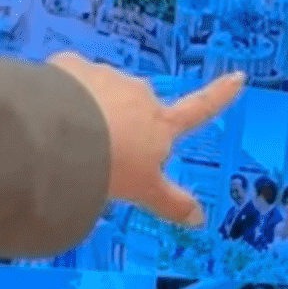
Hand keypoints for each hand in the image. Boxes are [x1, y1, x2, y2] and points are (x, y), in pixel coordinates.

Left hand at [47, 54, 243, 227]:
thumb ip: (170, 201)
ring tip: (69, 136)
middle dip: (127, 117)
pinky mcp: (72, 68)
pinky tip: (48, 112)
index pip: (199, 110)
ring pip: (103, 91)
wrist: (64, 135)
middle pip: (140, 104)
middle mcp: (141, 96)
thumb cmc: (114, 164)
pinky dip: (62, 92)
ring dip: (91, 107)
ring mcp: (107, 79)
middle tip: (105, 144)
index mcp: (162, 125)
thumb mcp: (144, 189)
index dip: (220, 95)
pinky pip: (69, 78)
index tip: (238, 77)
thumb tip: (199, 220)